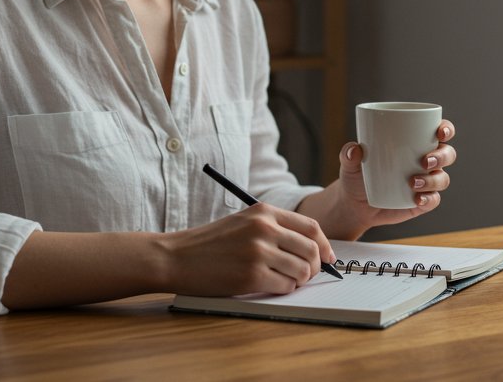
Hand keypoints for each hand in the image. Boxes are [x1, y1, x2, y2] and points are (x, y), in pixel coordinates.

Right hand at [158, 203, 336, 296]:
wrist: (175, 257)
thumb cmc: (209, 243)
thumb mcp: (243, 222)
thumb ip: (275, 229)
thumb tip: (312, 248)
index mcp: (264, 212)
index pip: (311, 227)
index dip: (324, 245)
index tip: (327, 258)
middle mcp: (264, 228)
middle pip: (311, 250)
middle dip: (316, 267)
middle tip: (307, 275)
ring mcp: (258, 252)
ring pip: (302, 271)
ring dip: (299, 280)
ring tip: (285, 280)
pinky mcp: (251, 276)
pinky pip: (286, 286)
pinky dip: (284, 290)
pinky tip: (271, 286)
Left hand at [336, 120, 456, 230]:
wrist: (354, 204)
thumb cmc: (357, 175)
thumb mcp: (350, 163)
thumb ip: (349, 154)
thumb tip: (354, 149)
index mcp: (415, 143)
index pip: (440, 131)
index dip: (446, 129)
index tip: (440, 132)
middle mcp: (426, 161)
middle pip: (448, 154)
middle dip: (441, 156)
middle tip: (424, 161)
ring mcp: (426, 183)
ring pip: (443, 178)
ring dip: (433, 179)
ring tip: (412, 182)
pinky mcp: (422, 203)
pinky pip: (434, 200)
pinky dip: (429, 199)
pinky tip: (417, 200)